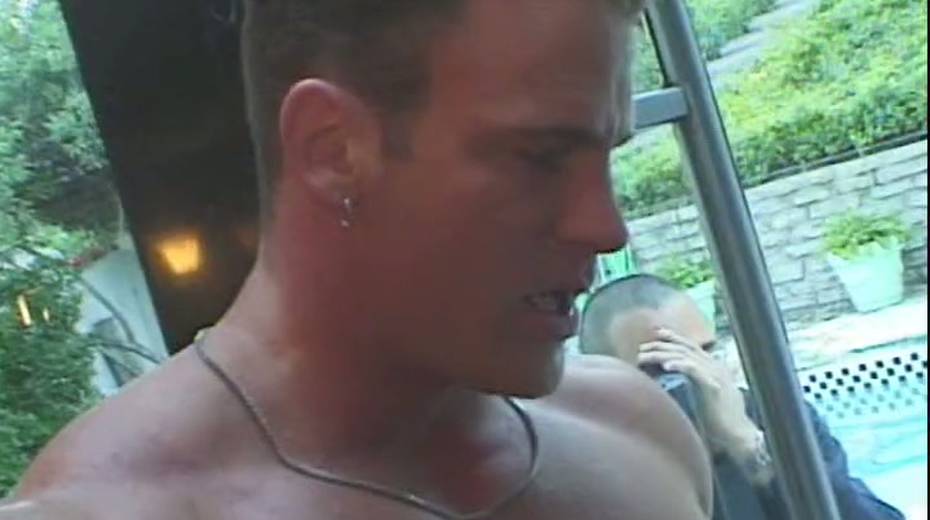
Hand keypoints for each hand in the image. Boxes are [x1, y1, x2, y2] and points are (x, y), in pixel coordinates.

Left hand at [638, 328, 759, 458]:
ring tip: (645, 356)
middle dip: (661, 346)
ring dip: (663, 354)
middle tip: (642, 348)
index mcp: (714, 366)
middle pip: (684, 348)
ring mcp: (716, 375)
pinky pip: (694, 370)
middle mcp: (715, 366)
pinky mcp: (714, 386)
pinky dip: (680, 365)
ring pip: (685, 356)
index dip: (674, 338)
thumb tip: (674, 379)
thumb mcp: (706, 395)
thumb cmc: (720, 419)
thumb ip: (696, 382)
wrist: (738, 435)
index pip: (691, 346)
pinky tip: (666, 365)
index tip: (656, 334)